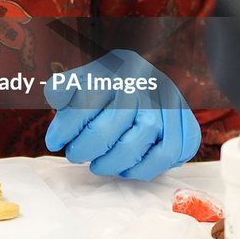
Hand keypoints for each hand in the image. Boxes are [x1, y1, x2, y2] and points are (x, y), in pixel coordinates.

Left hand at [43, 48, 200, 179]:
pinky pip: (169, 154)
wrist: (146, 73)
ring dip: (114, 163)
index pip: (85, 102)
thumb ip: (64, 87)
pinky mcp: (185, 121)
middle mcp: (143, 84)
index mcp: (114, 70)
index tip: (54, 143)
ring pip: (139, 143)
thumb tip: (56, 99)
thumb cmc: (108, 83)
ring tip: (98, 165)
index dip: (65, 128)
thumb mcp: (83, 77)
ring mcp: (166, 103)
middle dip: (86, 149)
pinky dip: (147, 168)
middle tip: (76, 156)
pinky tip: (128, 169)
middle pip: (109, 127)